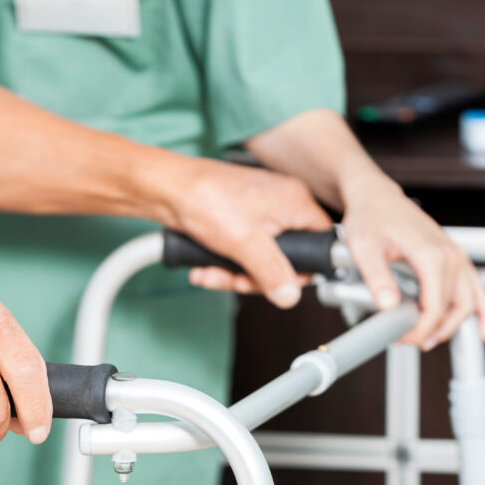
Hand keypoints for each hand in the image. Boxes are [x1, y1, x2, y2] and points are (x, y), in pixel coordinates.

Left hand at [165, 159, 333, 307]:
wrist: (165, 189)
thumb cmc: (204, 198)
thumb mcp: (245, 242)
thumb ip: (272, 272)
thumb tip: (290, 295)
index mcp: (295, 202)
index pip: (320, 244)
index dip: (301, 270)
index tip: (279, 284)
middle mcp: (281, 206)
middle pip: (285, 259)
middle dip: (254, 278)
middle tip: (236, 281)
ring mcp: (258, 214)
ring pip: (258, 260)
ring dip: (232, 275)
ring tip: (211, 273)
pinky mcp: (236, 222)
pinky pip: (239, 253)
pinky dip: (221, 264)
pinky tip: (203, 268)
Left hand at [340, 177, 484, 348]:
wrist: (377, 198)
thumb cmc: (370, 218)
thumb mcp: (363, 248)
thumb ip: (377, 277)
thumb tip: (389, 306)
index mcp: (431, 256)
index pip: (434, 307)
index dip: (420, 330)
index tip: (401, 338)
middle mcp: (450, 255)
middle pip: (455, 307)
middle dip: (434, 331)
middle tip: (411, 341)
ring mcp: (455, 255)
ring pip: (469, 300)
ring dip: (457, 325)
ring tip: (433, 340)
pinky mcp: (454, 255)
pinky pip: (475, 286)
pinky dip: (482, 309)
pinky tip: (484, 328)